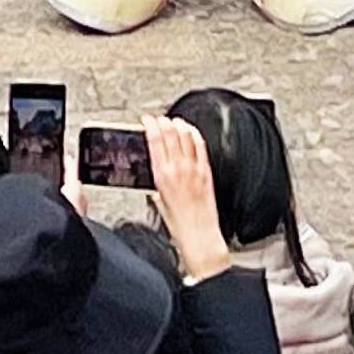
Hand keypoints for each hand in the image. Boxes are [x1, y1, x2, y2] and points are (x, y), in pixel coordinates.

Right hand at [147, 115, 228, 278]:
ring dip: (179, 124)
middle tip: (159, 118)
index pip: (155, 140)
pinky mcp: (206, 171)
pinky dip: (194, 134)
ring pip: (186, 135)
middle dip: (163, 121)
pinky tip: (191, 131)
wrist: (198, 235)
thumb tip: (157, 172)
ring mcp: (194, 168)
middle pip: (170, 133)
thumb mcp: (158, 201)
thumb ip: (157, 184)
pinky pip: (201, 145)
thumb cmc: (178, 225)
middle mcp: (178, 168)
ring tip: (174, 121)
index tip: (147, 120)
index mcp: (162, 175)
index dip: (150, 125)